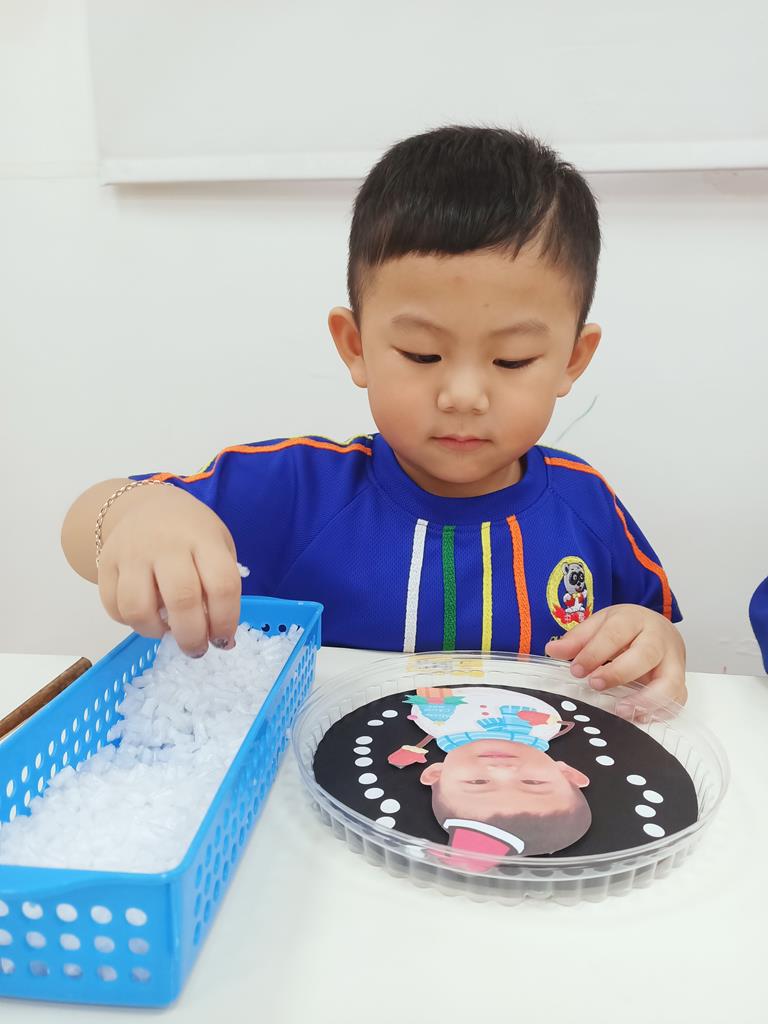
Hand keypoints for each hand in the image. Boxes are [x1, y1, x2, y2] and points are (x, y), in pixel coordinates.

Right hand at [97, 484, 241, 656]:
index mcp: (203, 539)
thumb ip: (221, 585)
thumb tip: (220, 637)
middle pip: (182, 600)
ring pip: (138, 608)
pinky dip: (130, 622)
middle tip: (197, 650)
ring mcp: (132, 553)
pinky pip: (113, 606)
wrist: (148, 504)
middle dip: (192, 637)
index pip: (222, 585)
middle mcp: (167, 544)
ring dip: (155, 632)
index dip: (226, 620)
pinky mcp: (106, 562)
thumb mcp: (218, 545)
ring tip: (167, 630)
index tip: (224, 640)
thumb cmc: (192, 532)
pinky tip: (146, 616)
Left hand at [545, 604, 685, 716]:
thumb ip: (577, 639)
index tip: (576, 669)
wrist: (657, 627)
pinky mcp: (680, 682)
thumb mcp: (600, 625)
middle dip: (619, 672)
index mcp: (635, 619)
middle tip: (595, 684)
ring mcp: (674, 662)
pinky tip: (638, 716)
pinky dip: (659, 711)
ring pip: (669, 682)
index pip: (616, 634)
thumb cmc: (626, 628)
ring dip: (646, 699)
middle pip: (645, 655)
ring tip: (620, 709)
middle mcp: (659, 639)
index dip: (595, 652)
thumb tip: (552, 651)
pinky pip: (677, 700)